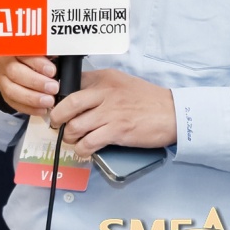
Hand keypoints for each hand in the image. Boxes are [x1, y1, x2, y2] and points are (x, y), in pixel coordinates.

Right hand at [0, 55, 59, 115]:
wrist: (22, 67)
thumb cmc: (36, 57)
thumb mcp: (42, 50)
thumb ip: (48, 53)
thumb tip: (62, 56)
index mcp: (14, 48)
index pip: (23, 53)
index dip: (37, 63)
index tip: (52, 71)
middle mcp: (4, 63)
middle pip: (15, 72)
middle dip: (36, 82)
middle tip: (54, 88)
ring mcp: (2, 80)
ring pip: (12, 90)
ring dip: (32, 98)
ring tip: (49, 101)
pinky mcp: (4, 94)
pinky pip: (14, 103)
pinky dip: (29, 108)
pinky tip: (42, 110)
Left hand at [48, 68, 176, 155]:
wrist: (173, 113)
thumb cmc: (148, 99)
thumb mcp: (122, 83)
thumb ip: (101, 86)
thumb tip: (78, 96)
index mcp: (105, 78)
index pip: (73, 82)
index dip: (60, 97)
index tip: (58, 106)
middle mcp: (105, 92)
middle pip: (68, 104)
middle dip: (56, 117)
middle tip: (56, 124)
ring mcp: (111, 112)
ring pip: (75, 126)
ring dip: (69, 137)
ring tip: (73, 140)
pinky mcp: (117, 131)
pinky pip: (89, 143)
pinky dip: (82, 150)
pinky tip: (84, 151)